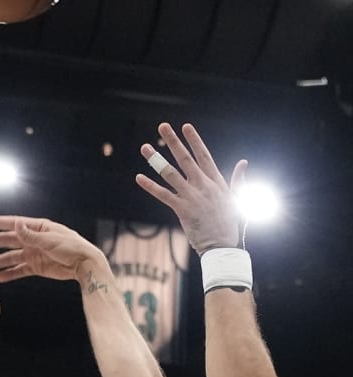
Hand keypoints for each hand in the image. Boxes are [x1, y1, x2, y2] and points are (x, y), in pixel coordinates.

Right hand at [0, 215, 104, 283]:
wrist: (84, 264)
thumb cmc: (71, 247)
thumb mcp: (50, 240)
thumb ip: (30, 235)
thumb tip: (15, 224)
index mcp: (37, 228)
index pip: (12, 224)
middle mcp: (33, 240)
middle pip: (8, 241)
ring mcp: (34, 254)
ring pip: (11, 257)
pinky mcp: (37, 267)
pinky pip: (19, 270)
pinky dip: (10, 274)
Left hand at [136, 122, 246, 253]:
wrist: (222, 245)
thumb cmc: (229, 223)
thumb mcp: (236, 197)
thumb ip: (237, 179)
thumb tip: (243, 162)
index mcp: (216, 180)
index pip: (203, 155)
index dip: (194, 140)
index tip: (186, 126)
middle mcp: (203, 184)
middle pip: (185, 158)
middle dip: (173, 141)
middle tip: (163, 126)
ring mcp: (192, 196)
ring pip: (171, 173)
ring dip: (156, 160)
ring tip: (145, 147)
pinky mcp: (182, 209)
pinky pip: (163, 195)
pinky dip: (150, 186)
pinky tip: (139, 177)